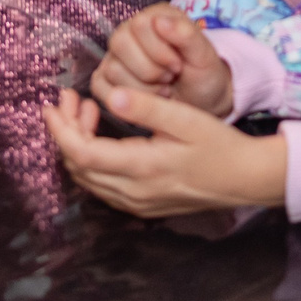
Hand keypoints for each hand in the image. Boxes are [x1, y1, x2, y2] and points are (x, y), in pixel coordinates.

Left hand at [43, 84, 288, 216]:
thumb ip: (146, 107)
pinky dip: (91, 161)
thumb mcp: (186, 118)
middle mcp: (134, 192)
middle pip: (78, 167)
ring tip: (87, 111)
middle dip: (65, 131)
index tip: (54, 103)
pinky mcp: (143, 206)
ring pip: (87, 179)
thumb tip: (109, 94)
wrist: (246, 179)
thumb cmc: (220, 145)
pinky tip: (102, 136)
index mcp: (142, 168)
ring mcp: (137, 203)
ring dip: (77, 145)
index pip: (81, 153)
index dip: (60, 129)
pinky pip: (102, 186)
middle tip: (71, 99)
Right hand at [92, 4, 233, 117]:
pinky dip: (125, 98)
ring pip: (112, 68)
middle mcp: (129, 31)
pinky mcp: (105, 78)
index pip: (139, 25)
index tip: (179, 64)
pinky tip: (146, 99)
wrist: (201, 102)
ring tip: (163, 88)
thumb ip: (187, 35)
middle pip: (119, 44)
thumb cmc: (203, 74)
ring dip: (142, 88)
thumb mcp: (205, 55)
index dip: (159, 51)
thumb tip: (159, 20)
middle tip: (170, 77)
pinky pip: (100, 86)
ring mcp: (115, 55)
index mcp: (154, 16)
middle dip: (150, 70)